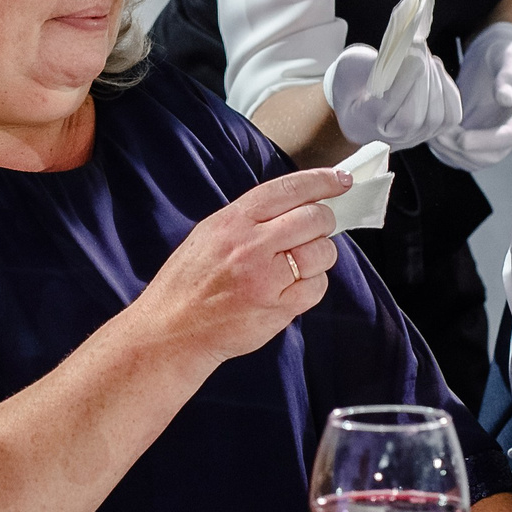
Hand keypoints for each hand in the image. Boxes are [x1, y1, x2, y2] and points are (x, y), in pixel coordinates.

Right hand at [136, 167, 345, 365]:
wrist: (172, 330)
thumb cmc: (188, 284)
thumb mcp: (209, 234)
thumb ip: (250, 218)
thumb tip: (296, 204)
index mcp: (233, 221)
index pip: (289, 189)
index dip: (322, 181)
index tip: (339, 180)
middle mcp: (251, 246)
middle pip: (314, 219)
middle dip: (324, 221)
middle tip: (318, 228)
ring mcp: (266, 279)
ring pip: (322, 253)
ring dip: (320, 256)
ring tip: (299, 264)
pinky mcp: (278, 308)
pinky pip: (317, 287)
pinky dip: (312, 285)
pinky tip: (291, 288)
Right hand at [325, 42, 461, 151]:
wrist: (358, 102)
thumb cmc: (354, 81)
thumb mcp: (351, 66)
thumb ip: (375, 65)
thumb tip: (410, 56)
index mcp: (361, 123)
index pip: (386, 109)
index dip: (404, 83)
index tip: (413, 57)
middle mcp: (388, 139)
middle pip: (415, 118)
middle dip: (422, 79)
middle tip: (419, 47)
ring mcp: (413, 139)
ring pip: (436, 117)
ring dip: (435, 80)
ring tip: (424, 56)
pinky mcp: (432, 131)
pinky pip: (450, 115)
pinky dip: (446, 88)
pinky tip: (433, 69)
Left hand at [428, 22, 511, 169]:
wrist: (494, 56)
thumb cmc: (504, 55)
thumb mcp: (509, 60)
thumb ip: (508, 77)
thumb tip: (505, 98)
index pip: (507, 138)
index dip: (485, 142)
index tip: (462, 139)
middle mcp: (508, 132)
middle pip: (489, 157)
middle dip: (463, 151)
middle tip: (440, 136)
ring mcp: (490, 137)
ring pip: (472, 160)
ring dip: (451, 153)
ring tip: (433, 135)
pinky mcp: (474, 137)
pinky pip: (460, 155)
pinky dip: (445, 151)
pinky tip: (432, 134)